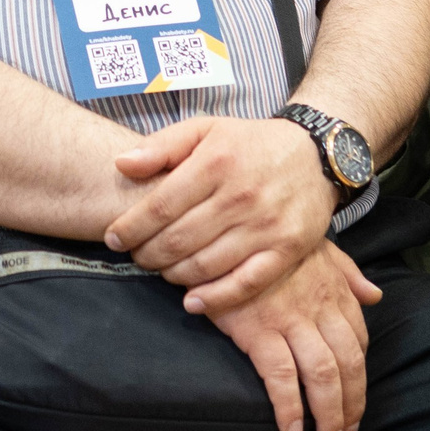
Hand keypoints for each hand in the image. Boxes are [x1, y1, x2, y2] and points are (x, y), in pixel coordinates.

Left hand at [105, 115, 337, 312]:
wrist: (316, 154)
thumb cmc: (250, 143)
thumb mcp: (206, 128)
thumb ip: (161, 145)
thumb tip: (121, 164)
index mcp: (216, 161)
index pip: (160, 205)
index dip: (130, 228)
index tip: (112, 238)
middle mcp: (241, 195)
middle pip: (179, 240)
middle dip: (147, 254)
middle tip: (137, 256)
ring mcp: (267, 226)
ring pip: (206, 265)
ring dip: (173, 275)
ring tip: (162, 270)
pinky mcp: (288, 250)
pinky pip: (245, 283)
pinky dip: (215, 299)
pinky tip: (192, 302)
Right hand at [208, 241, 382, 430]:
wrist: (231, 225)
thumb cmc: (272, 239)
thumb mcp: (319, 247)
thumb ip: (349, 273)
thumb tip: (376, 295)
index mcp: (336, 291)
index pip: (359, 343)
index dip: (360, 380)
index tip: (355, 404)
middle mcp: (319, 308)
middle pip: (347, 366)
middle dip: (351, 406)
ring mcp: (290, 320)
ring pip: (322, 375)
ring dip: (329, 415)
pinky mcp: (258, 329)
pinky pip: (281, 376)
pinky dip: (289, 407)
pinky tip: (291, 429)